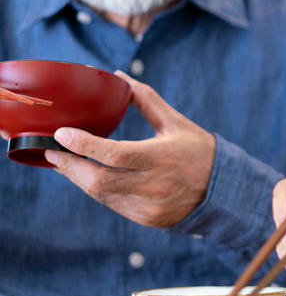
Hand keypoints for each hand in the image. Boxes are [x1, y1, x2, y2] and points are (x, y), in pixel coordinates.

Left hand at [43, 71, 214, 227]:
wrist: (223, 190)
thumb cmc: (198, 151)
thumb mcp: (176, 122)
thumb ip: (146, 100)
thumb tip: (120, 77)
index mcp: (162, 156)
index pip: (114, 153)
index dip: (83, 145)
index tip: (61, 134)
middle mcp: (154, 184)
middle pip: (98, 180)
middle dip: (69, 165)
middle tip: (51, 150)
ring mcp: (149, 205)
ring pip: (101, 194)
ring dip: (79, 178)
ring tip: (65, 162)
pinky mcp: (146, 218)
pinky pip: (113, 204)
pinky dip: (98, 190)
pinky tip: (92, 177)